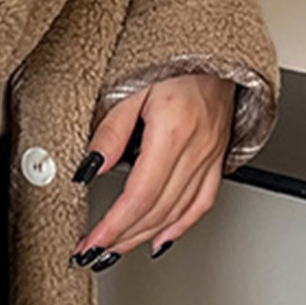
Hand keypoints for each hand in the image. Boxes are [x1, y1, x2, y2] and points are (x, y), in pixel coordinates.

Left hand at [69, 74, 236, 265]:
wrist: (212, 51)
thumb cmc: (171, 63)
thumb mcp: (128, 89)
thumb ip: (109, 132)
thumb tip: (88, 169)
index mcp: (173, 132)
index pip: (139, 195)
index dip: (113, 226)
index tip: (91, 242)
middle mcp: (196, 149)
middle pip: (156, 210)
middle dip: (121, 238)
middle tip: (92, 253)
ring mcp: (210, 156)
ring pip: (177, 212)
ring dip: (143, 238)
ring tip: (114, 252)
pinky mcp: (216, 158)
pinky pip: (202, 202)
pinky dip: (180, 226)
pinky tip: (160, 240)